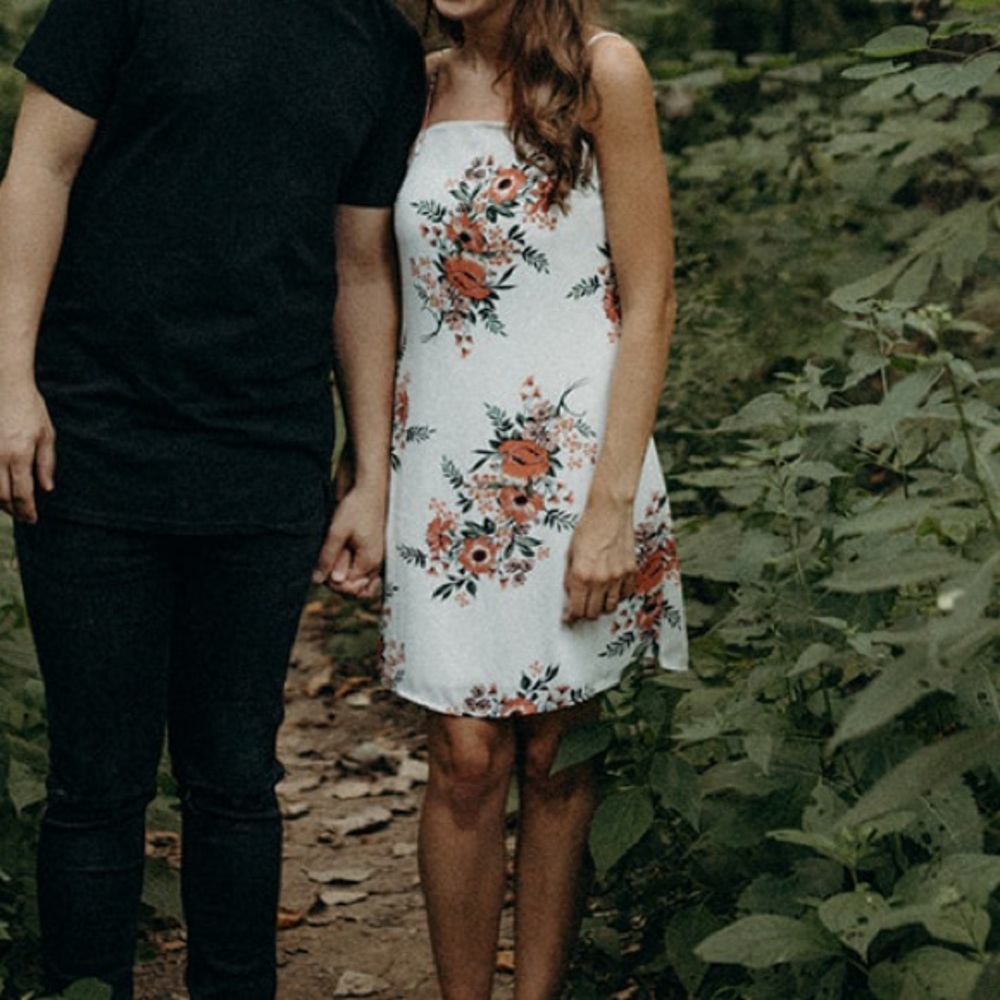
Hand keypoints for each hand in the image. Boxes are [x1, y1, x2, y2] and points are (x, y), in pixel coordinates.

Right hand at [0, 381, 55, 522]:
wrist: (4, 385)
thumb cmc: (29, 408)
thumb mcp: (46, 434)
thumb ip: (46, 463)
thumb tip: (46, 488)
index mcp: (20, 455)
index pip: (23, 493)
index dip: (27, 510)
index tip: (32, 519)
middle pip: (2, 496)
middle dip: (13, 510)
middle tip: (23, 517)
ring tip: (11, 507)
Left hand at [312, 484, 385, 598]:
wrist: (369, 490)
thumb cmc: (356, 508)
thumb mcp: (336, 532)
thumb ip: (328, 557)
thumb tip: (321, 581)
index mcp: (369, 561)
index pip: (349, 587)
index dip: (332, 583)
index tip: (321, 572)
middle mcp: (376, 564)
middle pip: (357, 589)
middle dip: (339, 584)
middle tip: (325, 570)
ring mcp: (376, 559)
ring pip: (361, 583)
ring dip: (345, 580)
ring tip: (331, 567)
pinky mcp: (373, 552)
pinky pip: (364, 573)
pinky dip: (353, 573)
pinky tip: (340, 563)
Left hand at [562, 499, 636, 622]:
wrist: (609, 511)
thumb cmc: (587, 528)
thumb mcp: (570, 553)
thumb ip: (570, 576)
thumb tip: (570, 594)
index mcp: (581, 575)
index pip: (576, 609)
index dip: (571, 616)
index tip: (569, 616)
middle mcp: (600, 579)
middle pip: (593, 612)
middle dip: (585, 613)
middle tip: (582, 607)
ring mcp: (618, 576)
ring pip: (611, 607)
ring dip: (602, 606)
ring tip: (596, 599)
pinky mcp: (631, 570)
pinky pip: (626, 593)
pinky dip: (619, 594)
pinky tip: (611, 587)